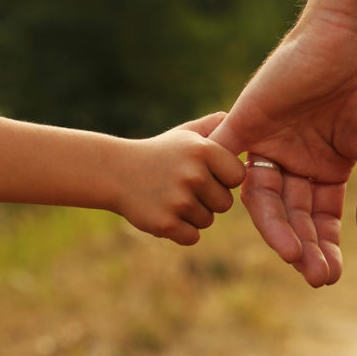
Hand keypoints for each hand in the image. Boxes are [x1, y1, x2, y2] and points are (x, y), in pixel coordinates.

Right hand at [116, 112, 245, 244]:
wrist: (115, 172)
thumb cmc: (159, 153)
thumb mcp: (185, 133)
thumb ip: (214, 125)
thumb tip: (241, 118)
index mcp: (203, 150)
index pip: (238, 175)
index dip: (224, 178)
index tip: (207, 173)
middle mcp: (193, 174)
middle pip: (225, 203)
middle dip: (209, 199)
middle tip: (184, 188)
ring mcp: (179, 200)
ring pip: (208, 220)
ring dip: (193, 214)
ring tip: (171, 197)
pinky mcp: (165, 224)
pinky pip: (192, 237)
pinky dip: (181, 231)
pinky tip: (166, 213)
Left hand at [210, 19, 356, 286]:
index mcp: (328, 166)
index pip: (319, 217)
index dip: (324, 246)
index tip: (331, 275)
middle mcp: (296, 158)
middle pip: (291, 214)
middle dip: (303, 246)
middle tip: (315, 276)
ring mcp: (269, 141)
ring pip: (263, 198)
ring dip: (277, 229)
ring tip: (294, 256)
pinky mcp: (246, 122)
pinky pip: (228, 161)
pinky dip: (229, 188)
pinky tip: (250, 218)